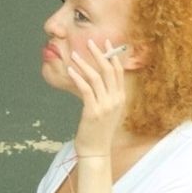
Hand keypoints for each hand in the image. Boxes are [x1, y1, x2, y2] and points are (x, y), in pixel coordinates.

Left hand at [65, 42, 127, 158]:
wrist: (96, 150)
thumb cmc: (98, 130)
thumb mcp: (107, 111)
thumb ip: (106, 96)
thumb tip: (96, 81)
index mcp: (121, 97)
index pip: (119, 71)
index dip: (113, 56)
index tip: (107, 43)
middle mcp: (116, 99)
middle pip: (109, 70)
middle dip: (100, 54)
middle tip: (90, 42)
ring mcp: (106, 106)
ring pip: (96, 78)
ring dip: (85, 64)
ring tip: (75, 55)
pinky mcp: (93, 112)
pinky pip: (86, 90)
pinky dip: (78, 78)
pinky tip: (70, 71)